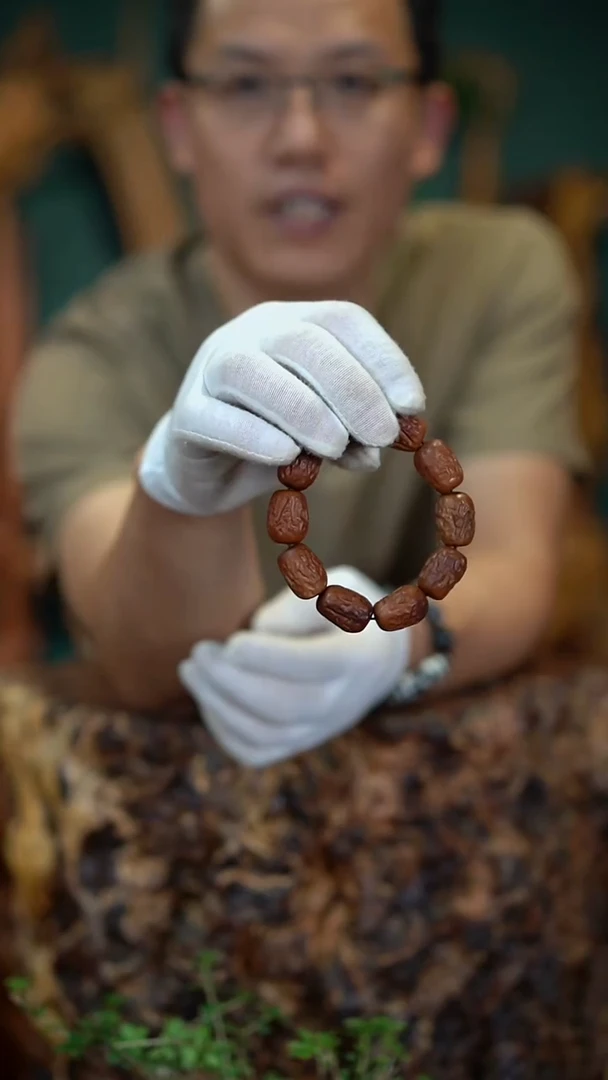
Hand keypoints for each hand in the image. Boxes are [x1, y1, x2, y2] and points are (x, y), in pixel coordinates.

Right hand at [138, 300, 423, 515]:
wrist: (209, 472)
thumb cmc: (278, 441)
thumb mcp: (327, 437)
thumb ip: (353, 435)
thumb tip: (379, 450)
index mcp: (293, 323)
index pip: (343, 320)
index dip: (383, 359)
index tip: (412, 406)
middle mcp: (250, 333)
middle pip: (303, 343)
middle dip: (351, 389)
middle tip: (383, 435)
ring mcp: (210, 369)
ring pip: (252, 372)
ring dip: (303, 409)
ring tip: (337, 447)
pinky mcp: (186, 415)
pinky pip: (215, 418)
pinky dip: (254, 436)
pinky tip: (286, 457)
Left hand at [178, 567, 410, 766]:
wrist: (375, 656)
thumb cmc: (347, 610)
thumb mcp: (338, 586)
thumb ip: (302, 604)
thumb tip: (261, 631)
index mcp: (359, 657)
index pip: (315, 666)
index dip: (269, 658)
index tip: (232, 642)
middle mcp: (344, 702)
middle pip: (285, 707)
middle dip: (232, 682)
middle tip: (198, 653)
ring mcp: (321, 728)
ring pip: (266, 734)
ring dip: (219, 705)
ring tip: (191, 670)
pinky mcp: (299, 741)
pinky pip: (256, 751)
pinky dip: (224, 730)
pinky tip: (207, 697)